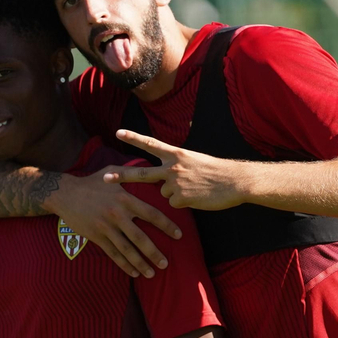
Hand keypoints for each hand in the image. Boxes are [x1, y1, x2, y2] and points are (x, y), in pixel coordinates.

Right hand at [46, 168, 182, 277]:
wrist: (65, 194)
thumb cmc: (91, 182)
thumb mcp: (112, 172)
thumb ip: (131, 172)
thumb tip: (151, 168)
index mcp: (125, 199)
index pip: (151, 214)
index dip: (166, 226)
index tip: (179, 235)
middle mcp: (117, 214)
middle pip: (140, 238)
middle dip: (154, 252)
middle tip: (165, 263)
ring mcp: (106, 227)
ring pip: (127, 250)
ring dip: (140, 263)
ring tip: (152, 273)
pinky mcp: (96, 237)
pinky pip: (113, 254)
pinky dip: (124, 265)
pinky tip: (134, 272)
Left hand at [106, 130, 246, 211]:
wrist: (234, 180)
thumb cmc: (216, 171)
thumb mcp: (193, 161)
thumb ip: (175, 167)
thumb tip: (162, 182)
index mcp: (176, 154)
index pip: (151, 144)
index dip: (134, 138)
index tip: (118, 132)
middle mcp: (172, 167)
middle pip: (141, 174)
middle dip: (121, 176)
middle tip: (104, 178)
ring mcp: (175, 183)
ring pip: (163, 193)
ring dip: (174, 194)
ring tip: (194, 188)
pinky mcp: (181, 198)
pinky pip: (173, 205)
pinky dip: (183, 203)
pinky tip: (196, 197)